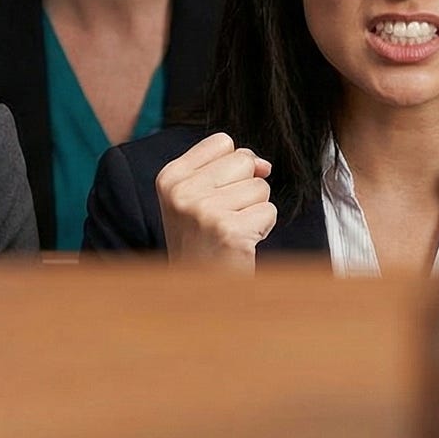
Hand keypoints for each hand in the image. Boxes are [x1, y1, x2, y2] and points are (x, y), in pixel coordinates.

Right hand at [154, 133, 275, 268]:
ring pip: (260, 187)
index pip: (223, 142)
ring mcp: (204, 211)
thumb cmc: (202, 245)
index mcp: (170, 177)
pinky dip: (262, 229)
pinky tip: (241, 245)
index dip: (233, 167)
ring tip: (231, 233)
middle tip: (225, 219)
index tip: (217, 196)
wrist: (197, 295)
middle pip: (245, 160)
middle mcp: (182, 192)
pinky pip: (268, 211)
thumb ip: (227, 170)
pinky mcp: (230, 231)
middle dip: (246, 188)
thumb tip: (264, 164)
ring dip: (254, 211)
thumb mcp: (198, 199)